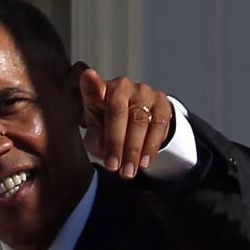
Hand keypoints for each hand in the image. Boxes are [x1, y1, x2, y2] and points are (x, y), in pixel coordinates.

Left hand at [74, 63, 173, 178]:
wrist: (132, 122)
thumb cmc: (106, 125)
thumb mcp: (94, 129)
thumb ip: (95, 135)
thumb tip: (101, 144)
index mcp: (99, 90)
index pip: (93, 87)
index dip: (91, 84)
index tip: (88, 76)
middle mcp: (122, 85)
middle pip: (118, 111)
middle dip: (116, 143)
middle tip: (113, 167)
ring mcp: (144, 92)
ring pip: (140, 120)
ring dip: (133, 150)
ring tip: (128, 172)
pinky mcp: (162, 102)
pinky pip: (158, 124)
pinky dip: (151, 146)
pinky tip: (145, 163)